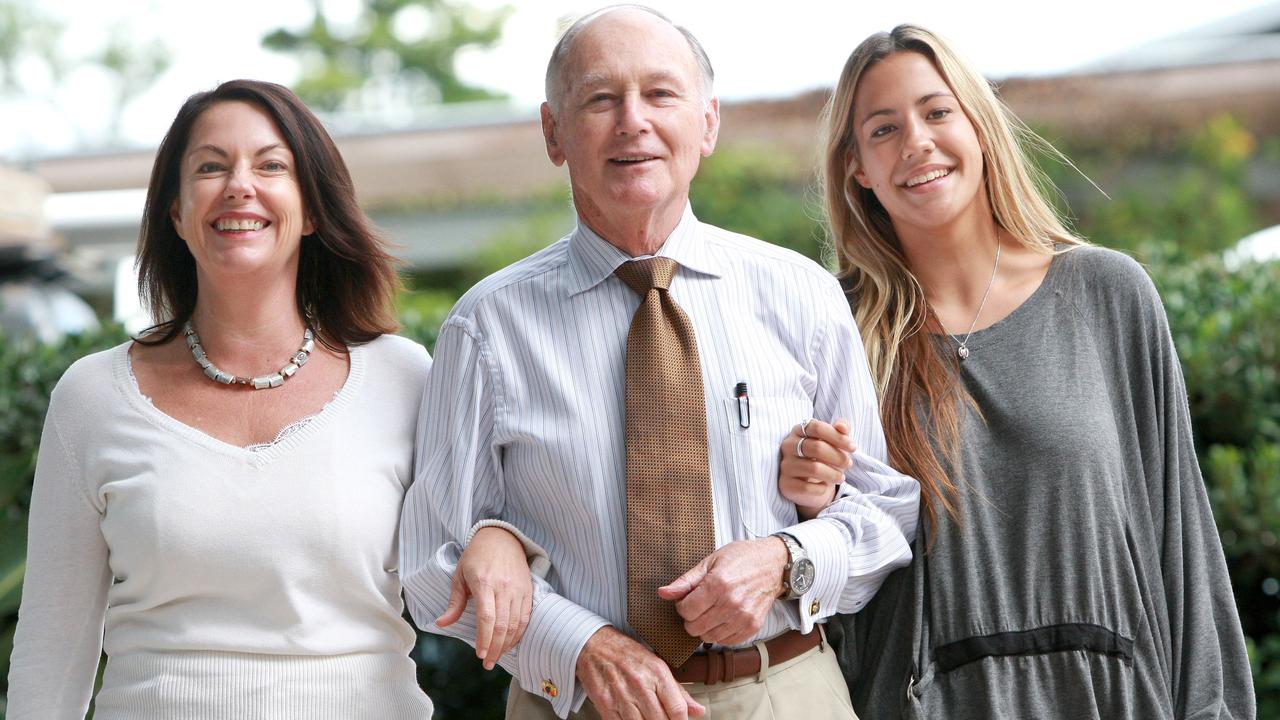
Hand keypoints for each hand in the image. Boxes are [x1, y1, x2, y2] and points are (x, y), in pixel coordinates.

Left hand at [436, 526, 532, 669]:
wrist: (501, 537)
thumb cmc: (477, 556)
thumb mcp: (460, 575)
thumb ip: (454, 602)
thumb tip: (442, 624)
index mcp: (484, 582)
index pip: (486, 617)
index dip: (484, 638)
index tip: (479, 654)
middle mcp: (504, 587)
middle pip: (502, 625)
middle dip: (495, 648)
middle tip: (487, 663)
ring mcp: (518, 589)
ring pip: (515, 624)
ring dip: (507, 644)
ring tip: (497, 657)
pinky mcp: (528, 590)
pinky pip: (525, 617)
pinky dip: (519, 633)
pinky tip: (511, 643)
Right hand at [576, 626, 705, 719]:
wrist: (593, 645)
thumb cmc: (627, 654)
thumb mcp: (657, 665)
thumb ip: (678, 691)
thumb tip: (698, 711)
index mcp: (657, 673)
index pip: (677, 710)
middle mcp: (641, 685)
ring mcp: (622, 696)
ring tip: (648, 719)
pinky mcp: (606, 705)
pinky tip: (635, 719)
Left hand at [657, 538, 787, 645]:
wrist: (774, 564)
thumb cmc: (741, 558)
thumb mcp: (710, 561)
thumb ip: (686, 580)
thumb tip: (663, 593)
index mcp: (718, 584)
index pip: (686, 610)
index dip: (682, 605)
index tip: (688, 599)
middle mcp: (731, 604)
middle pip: (695, 627)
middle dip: (691, 618)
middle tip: (698, 606)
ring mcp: (743, 617)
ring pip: (709, 637)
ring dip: (705, 627)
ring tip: (711, 611)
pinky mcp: (752, 627)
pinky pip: (726, 641)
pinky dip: (720, 633)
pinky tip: (722, 619)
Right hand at [780, 418, 855, 518]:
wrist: (810, 485)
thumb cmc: (824, 458)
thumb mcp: (835, 442)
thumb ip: (840, 430)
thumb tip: (842, 427)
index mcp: (799, 431)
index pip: (817, 427)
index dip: (837, 437)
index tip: (852, 447)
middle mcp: (788, 446)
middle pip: (816, 447)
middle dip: (838, 457)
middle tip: (848, 464)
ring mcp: (785, 465)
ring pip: (814, 468)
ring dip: (833, 474)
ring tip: (841, 478)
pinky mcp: (785, 484)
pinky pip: (807, 487)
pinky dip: (821, 488)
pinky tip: (824, 486)